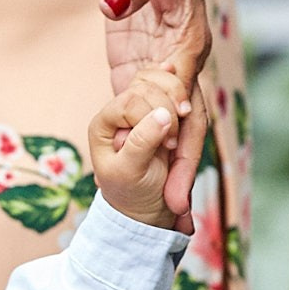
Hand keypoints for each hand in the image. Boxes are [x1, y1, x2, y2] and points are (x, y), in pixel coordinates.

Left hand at [88, 67, 192, 230]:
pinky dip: (177, 86)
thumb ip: (143, 141)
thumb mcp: (133, 171)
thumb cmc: (133, 192)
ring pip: (158, 82)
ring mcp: (140, 107)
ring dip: (175, 93)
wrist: (147, 207)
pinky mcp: (158, 106)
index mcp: (104, 124)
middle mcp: (119, 111)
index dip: (153, 117)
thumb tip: (163, 115)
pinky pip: (168, 84)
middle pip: (146, 88)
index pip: (130, 102)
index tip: (170, 143)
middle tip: (175, 141)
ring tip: (183, 115)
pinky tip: (181, 84)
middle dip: (167, 107)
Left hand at [98, 0, 210, 222]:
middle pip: (181, 123)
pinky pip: (137, 106)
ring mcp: (157, 65)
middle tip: (176, 210)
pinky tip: (137, 172)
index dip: (181, 132)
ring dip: (164, 163)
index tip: (175, 164)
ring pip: (162, 124)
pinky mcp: (136, 62)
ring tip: (164, 208)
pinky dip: (140, 138)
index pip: (183, 95)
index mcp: (186, 42)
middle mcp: (177, 61)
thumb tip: (110, 8)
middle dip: (180, 166)